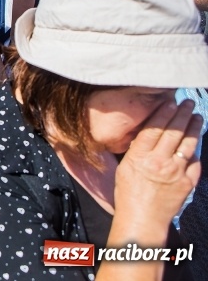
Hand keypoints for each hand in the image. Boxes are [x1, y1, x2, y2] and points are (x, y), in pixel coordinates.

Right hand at [115, 99, 201, 228]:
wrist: (142, 218)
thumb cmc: (128, 193)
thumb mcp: (125, 166)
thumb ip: (138, 149)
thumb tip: (149, 133)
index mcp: (140, 157)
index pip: (154, 129)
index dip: (164, 113)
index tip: (170, 102)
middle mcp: (160, 162)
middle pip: (173, 132)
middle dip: (181, 114)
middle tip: (187, 103)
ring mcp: (176, 172)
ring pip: (188, 143)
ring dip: (193, 127)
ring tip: (196, 116)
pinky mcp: (188, 182)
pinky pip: (194, 161)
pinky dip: (195, 150)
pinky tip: (195, 141)